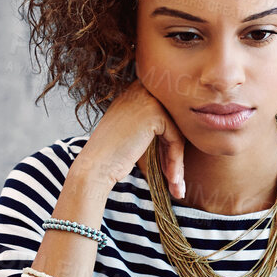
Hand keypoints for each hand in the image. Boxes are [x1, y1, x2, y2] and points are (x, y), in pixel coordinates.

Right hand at [73, 78, 190, 198]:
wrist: (95, 167)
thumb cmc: (111, 156)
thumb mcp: (132, 132)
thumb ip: (152, 125)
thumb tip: (181, 131)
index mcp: (134, 93)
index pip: (165, 115)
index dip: (169, 143)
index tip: (170, 168)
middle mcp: (140, 90)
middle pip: (173, 122)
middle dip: (176, 153)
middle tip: (176, 180)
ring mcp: (148, 99)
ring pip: (177, 132)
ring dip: (177, 161)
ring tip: (176, 186)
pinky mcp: (155, 113)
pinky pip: (176, 138)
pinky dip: (176, 161)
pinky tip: (172, 179)